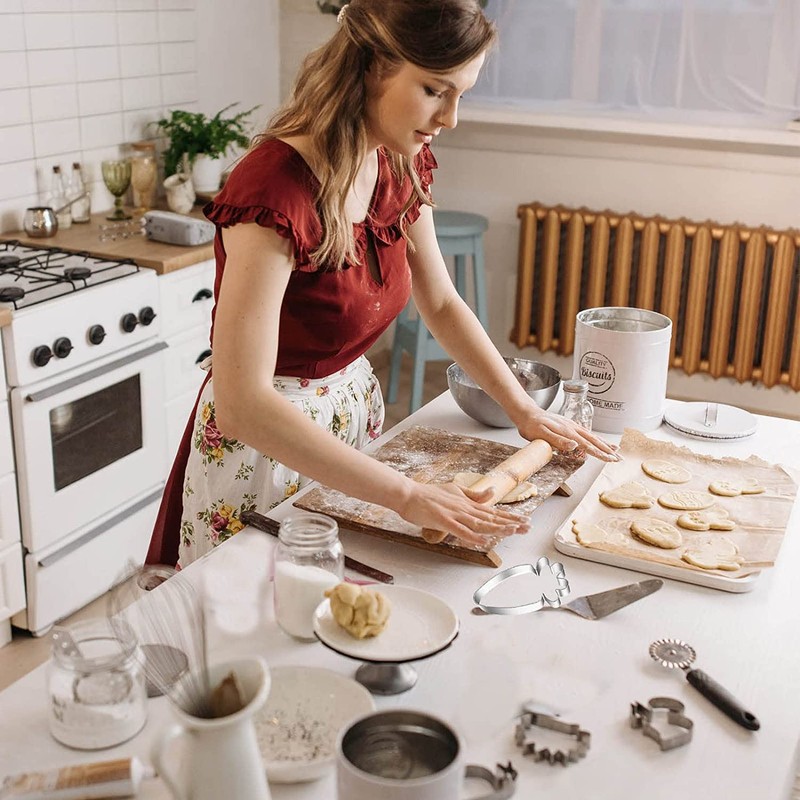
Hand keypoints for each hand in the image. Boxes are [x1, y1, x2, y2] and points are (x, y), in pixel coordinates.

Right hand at [394, 481, 529, 546]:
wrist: (408, 493)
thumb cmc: (428, 494)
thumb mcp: (455, 490)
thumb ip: (473, 494)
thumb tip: (491, 492)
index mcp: (467, 503)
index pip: (493, 511)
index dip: (509, 516)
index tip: (524, 520)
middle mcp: (465, 508)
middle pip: (491, 517)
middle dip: (510, 523)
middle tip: (527, 527)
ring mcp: (455, 514)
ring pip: (479, 523)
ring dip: (496, 528)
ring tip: (512, 532)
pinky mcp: (443, 520)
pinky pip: (460, 530)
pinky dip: (472, 536)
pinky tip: (483, 541)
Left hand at [516, 408, 618, 461]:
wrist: (526, 413)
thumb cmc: (531, 425)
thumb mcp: (541, 434)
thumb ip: (558, 441)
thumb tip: (575, 446)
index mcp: (567, 432)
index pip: (587, 445)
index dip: (600, 453)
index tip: (611, 459)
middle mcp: (572, 428)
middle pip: (594, 440)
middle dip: (607, 450)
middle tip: (619, 458)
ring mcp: (571, 426)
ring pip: (591, 436)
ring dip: (604, 444)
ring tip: (615, 450)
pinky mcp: (568, 425)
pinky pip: (585, 432)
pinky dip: (595, 438)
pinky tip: (598, 440)